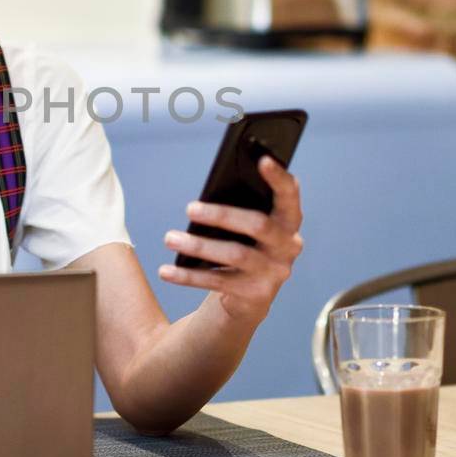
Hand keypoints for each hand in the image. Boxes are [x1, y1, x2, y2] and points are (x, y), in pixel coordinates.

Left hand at [159, 156, 303, 324]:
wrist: (249, 296)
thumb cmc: (244, 245)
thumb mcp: (246, 227)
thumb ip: (239, 207)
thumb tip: (205, 198)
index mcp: (288, 221)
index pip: (289, 195)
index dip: (279, 178)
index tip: (263, 159)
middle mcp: (288, 246)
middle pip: (258, 225)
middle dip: (222, 215)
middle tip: (189, 208)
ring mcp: (275, 273)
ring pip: (236, 254)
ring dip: (199, 246)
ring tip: (170, 238)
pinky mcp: (256, 295)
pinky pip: (218, 282)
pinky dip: (188, 276)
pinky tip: (166, 271)